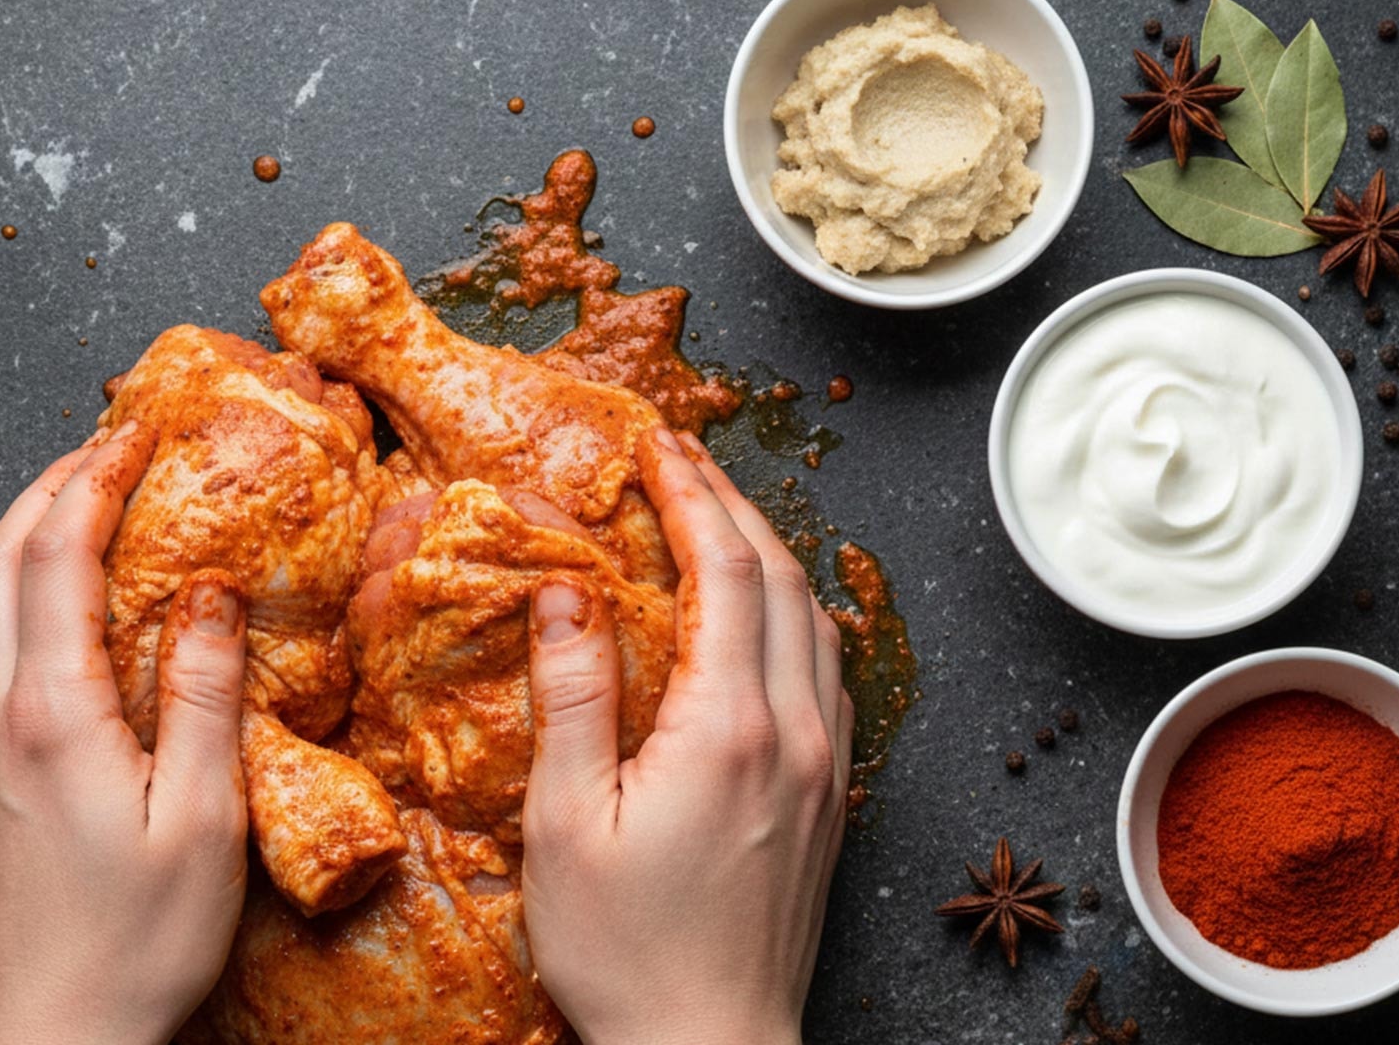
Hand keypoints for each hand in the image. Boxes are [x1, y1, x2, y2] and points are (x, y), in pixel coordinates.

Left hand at [0, 422, 250, 1044]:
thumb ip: (203, 696)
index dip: (94, 482)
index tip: (136, 436)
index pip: (57, 559)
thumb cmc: (136, 943)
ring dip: (29, 534)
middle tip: (111, 447)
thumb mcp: (203, 820)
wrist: (48, 1039)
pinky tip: (66, 605)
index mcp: (51, 716)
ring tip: (89, 503)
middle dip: (50, 485)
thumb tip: (209, 595)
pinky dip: (21, 593)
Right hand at [521, 427, 852, 1044]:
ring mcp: (826, 763)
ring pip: (816, 619)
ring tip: (720, 516)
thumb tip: (565, 591)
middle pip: (781, 577)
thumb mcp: (566, 825)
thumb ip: (572, 697)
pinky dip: (797, 613)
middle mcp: (796, 732)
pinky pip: (830, 671)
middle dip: (732, 502)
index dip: (690, 494)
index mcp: (729, 728)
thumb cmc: (626, 953)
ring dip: (771, 552)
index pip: (725, 570)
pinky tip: (768, 615)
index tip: (656, 445)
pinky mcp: (832, 794)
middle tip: (682, 458)